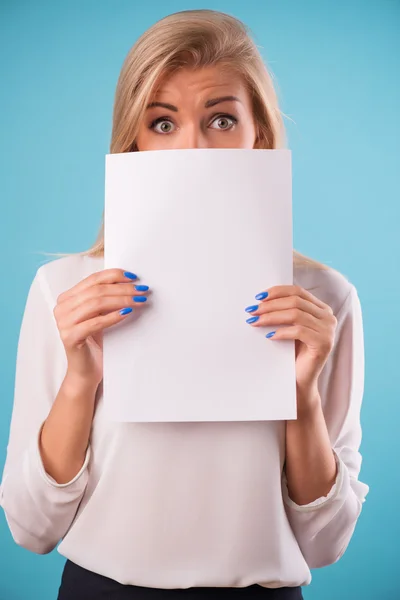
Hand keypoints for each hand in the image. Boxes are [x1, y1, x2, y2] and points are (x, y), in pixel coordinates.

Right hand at [54, 268, 148, 387]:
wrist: (86, 371)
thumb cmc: (95, 342)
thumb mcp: (99, 315)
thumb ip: (105, 298)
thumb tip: (131, 282)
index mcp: (67, 298)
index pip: (93, 279)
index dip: (114, 275)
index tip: (134, 277)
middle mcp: (61, 308)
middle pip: (96, 290)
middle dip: (122, 289)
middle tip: (142, 290)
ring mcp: (63, 323)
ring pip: (96, 303)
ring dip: (121, 300)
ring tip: (138, 301)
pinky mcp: (69, 337)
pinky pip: (94, 323)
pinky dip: (112, 316)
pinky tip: (127, 313)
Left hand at [245, 285, 336, 404]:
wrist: (299, 382)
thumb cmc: (292, 354)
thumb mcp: (288, 327)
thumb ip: (284, 311)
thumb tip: (260, 299)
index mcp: (321, 309)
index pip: (298, 291)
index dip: (277, 291)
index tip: (258, 297)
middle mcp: (328, 317)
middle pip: (295, 301)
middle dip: (271, 304)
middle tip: (252, 311)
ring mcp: (328, 330)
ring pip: (296, 314)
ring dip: (272, 316)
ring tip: (256, 322)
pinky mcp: (324, 343)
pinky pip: (299, 331)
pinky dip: (282, 332)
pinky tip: (269, 336)